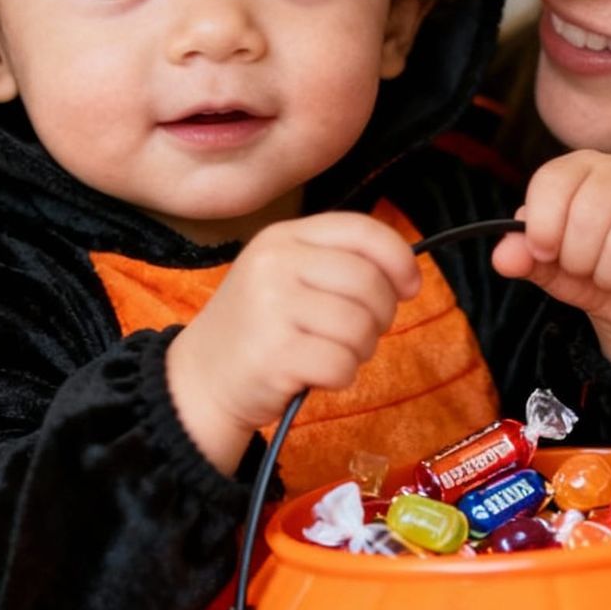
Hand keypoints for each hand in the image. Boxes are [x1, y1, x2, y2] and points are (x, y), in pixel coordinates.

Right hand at [167, 212, 421, 471]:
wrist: (200, 379)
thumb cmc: (259, 328)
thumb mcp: (287, 276)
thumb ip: (339, 264)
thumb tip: (406, 276)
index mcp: (283, 236)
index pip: (362, 230)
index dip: (399, 258)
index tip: (409, 286)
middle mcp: (275, 263)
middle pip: (368, 281)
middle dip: (380, 315)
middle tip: (358, 333)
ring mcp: (271, 307)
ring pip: (360, 326)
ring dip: (359, 350)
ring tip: (330, 353)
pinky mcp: (274, 354)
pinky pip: (342, 364)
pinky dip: (340, 376)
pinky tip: (314, 373)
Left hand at [492, 152, 610, 381]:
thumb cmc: (588, 267)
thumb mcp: (547, 264)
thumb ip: (521, 256)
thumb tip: (504, 257)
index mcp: (581, 166)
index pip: (552, 182)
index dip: (541, 228)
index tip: (544, 252)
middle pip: (586, 217)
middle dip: (577, 261)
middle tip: (587, 267)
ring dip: (610, 278)